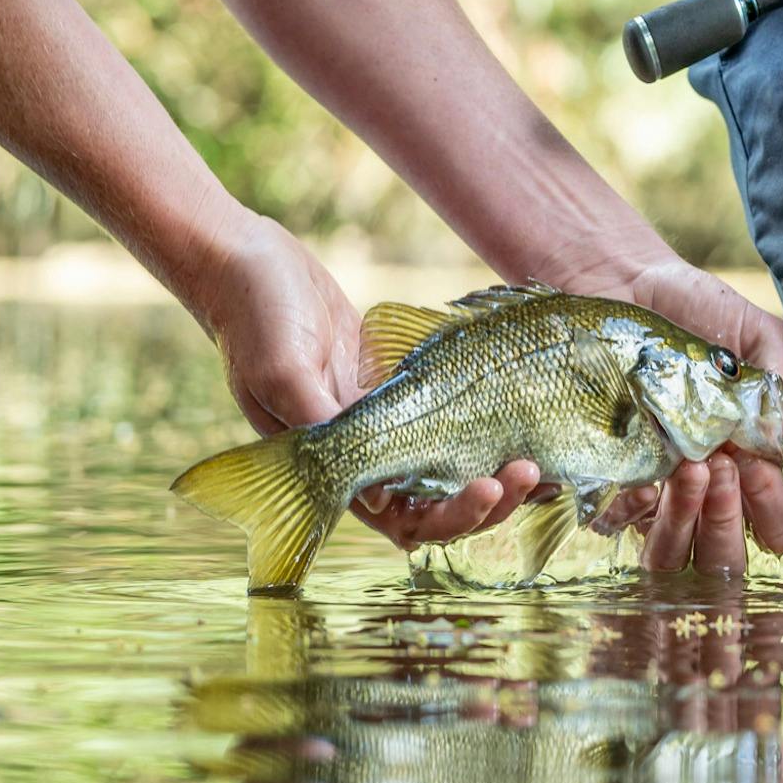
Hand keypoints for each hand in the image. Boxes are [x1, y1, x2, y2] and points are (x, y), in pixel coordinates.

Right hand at [191, 212, 542, 548]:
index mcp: (333, 470)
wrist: (247, 262)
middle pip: (440, 503)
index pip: (402, 521)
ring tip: (535, 453)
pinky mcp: (402, 383)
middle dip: (490, 500)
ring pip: (454, 463)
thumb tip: (373, 495)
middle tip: (530, 473)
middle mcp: (367, 454)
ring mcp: (389, 418)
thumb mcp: (281, 370)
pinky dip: (489, 422)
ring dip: (496, 466)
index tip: (485, 487)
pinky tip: (525, 412)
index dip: (449, 518)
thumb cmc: (254, 316)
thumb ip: (319, 428)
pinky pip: (453, 413)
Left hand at [564, 253, 782, 573]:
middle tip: (718, 468)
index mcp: (747, 462)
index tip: (754, 467)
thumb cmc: (696, 309)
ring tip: (683, 470)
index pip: (776, 521)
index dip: (772, 508)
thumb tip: (782, 426)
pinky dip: (627, 509)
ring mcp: (654, 489)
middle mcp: (704, 487)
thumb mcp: (753, 333)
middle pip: (724, 552)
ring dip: (680, 521)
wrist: (623, 284)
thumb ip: (777, 377)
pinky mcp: (605, 478)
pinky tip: (635, 477)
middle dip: (726, 522)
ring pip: (669, 549)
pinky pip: (613, 522)